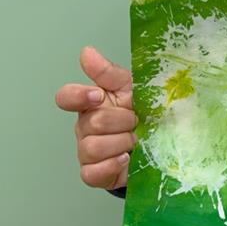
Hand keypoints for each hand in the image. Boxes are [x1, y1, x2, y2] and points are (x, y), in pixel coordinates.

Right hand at [55, 46, 136, 190]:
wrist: (160, 144)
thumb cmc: (143, 112)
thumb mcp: (131, 87)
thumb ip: (109, 72)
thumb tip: (86, 52)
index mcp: (91, 103)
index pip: (66, 97)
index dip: (78, 96)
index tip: (99, 96)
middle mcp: (85, 127)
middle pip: (90, 123)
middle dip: (120, 121)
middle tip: (136, 120)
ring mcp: (87, 152)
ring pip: (91, 148)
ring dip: (120, 143)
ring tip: (135, 140)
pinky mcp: (94, 173)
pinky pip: (91, 172)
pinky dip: (112, 165)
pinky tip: (127, 158)